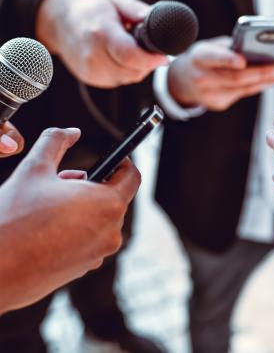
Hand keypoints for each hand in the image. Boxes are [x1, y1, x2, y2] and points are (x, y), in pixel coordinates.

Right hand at [0, 127, 139, 313]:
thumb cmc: (13, 220)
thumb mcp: (35, 168)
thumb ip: (56, 141)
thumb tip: (72, 132)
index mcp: (107, 205)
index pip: (132, 177)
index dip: (122, 162)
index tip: (111, 158)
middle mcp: (110, 232)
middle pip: (114, 198)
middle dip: (93, 185)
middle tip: (63, 182)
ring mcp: (98, 254)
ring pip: (101, 219)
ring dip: (83, 206)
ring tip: (50, 204)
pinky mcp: (84, 269)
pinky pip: (90, 239)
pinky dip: (77, 228)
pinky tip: (47, 227)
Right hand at [36, 0, 167, 87]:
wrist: (60, 23)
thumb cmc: (92, 11)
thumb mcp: (116, 2)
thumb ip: (138, 11)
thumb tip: (161, 20)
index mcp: (101, 33)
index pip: (130, 55)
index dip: (151, 60)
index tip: (163, 57)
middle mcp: (93, 56)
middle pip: (133, 70)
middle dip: (147, 62)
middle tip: (147, 48)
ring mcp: (91, 70)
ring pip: (129, 78)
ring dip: (137, 68)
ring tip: (130, 49)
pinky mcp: (91, 79)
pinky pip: (119, 81)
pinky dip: (126, 72)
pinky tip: (119, 58)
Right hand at [168, 37, 273, 110]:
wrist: (181, 80)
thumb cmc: (201, 58)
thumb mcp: (209, 46)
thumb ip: (228, 47)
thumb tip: (257, 49)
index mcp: (199, 58)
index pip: (214, 58)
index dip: (228, 60)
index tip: (242, 61)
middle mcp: (202, 78)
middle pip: (235, 77)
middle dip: (260, 73)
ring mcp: (209, 94)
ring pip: (242, 88)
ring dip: (265, 81)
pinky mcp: (218, 104)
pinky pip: (242, 94)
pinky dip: (257, 86)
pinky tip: (270, 81)